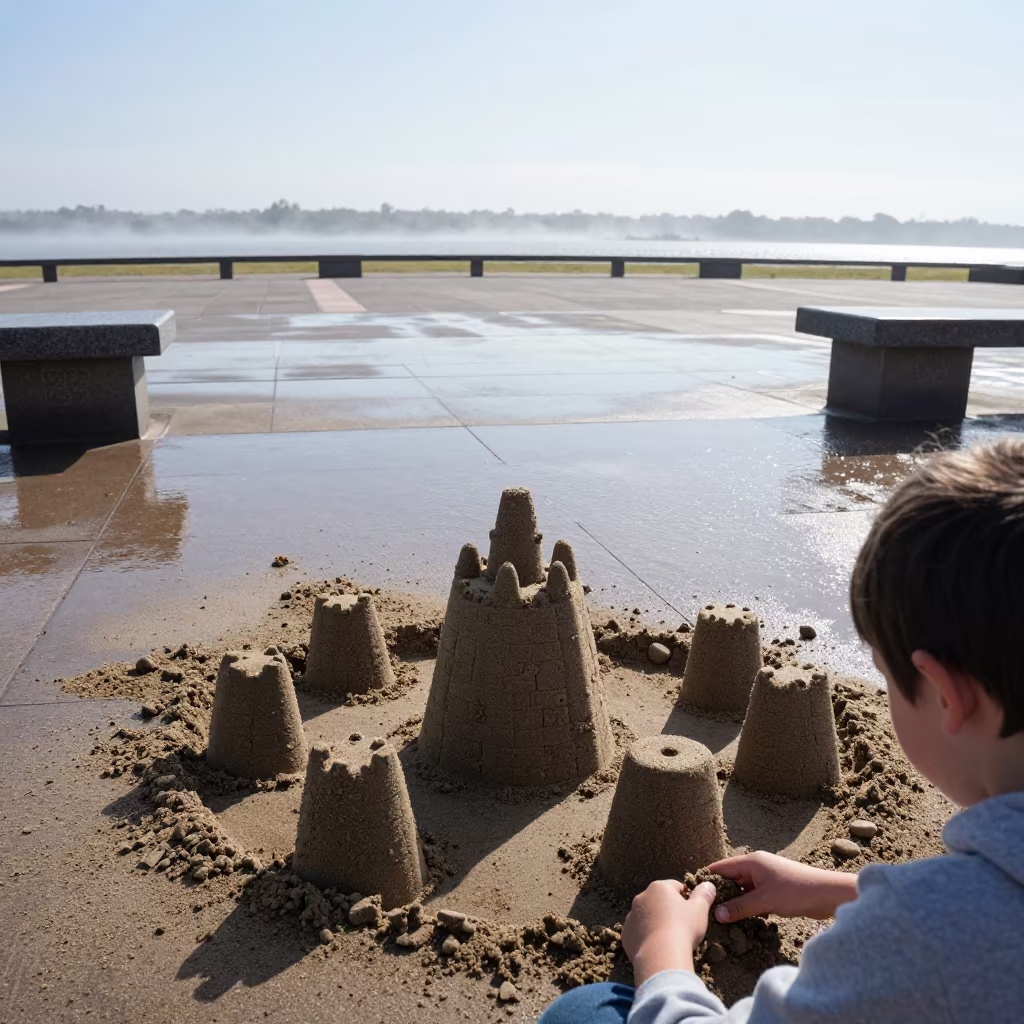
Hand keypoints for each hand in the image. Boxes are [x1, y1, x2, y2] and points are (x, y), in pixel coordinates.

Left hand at [621, 879, 716, 985]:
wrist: (660, 956)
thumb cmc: (683, 928)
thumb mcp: (700, 909)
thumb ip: (704, 895)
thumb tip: (708, 884)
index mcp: (659, 887)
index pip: (676, 888)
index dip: (687, 900)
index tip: (692, 914)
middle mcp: (641, 897)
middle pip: (659, 901)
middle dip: (670, 911)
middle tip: (682, 928)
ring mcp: (631, 916)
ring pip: (647, 917)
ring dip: (657, 924)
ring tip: (669, 940)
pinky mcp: (626, 934)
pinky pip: (638, 933)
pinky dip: (646, 938)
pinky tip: (657, 948)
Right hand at [708, 851, 858, 922]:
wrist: (828, 895)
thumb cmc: (796, 891)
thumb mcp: (764, 901)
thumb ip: (739, 907)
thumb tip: (716, 914)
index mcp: (751, 861)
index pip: (721, 868)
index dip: (707, 880)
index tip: (693, 893)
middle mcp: (756, 866)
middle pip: (730, 879)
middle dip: (720, 894)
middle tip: (705, 911)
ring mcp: (766, 878)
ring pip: (743, 889)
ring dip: (735, 902)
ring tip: (721, 919)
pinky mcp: (775, 889)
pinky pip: (754, 896)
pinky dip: (748, 906)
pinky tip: (743, 920)